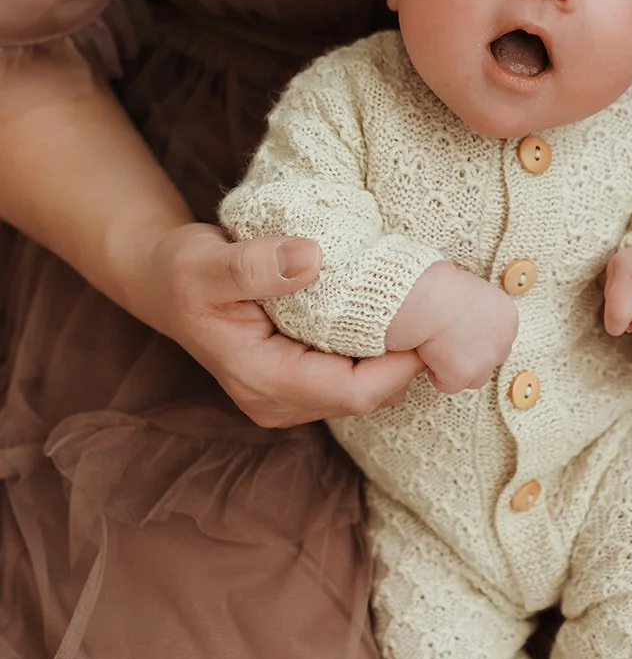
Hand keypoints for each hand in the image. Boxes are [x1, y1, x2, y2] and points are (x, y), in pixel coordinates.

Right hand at [144, 223, 426, 427]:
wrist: (165, 282)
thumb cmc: (183, 272)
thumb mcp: (209, 261)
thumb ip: (254, 265)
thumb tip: (309, 258)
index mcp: (262, 380)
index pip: (352, 392)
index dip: (398, 366)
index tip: (428, 322)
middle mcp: (277, 401)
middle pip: (364, 396)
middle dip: (404, 361)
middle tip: (438, 311)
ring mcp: (288, 397)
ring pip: (363, 390)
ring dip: (393, 357)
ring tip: (417, 309)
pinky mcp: (298, 382)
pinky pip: (352, 377)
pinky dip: (376, 352)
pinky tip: (389, 316)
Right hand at [386, 261, 518, 392]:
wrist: (428, 297)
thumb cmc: (442, 287)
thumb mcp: (474, 292)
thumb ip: (480, 311)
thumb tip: (471, 323)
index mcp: (508, 318)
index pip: (498, 339)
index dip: (476, 337)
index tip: (459, 332)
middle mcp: (503, 342)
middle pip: (491, 359)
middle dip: (471, 355)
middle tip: (448, 343)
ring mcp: (485, 361)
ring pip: (474, 378)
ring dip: (457, 369)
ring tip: (437, 351)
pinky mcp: (463, 374)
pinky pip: (449, 385)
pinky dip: (437, 375)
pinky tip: (427, 356)